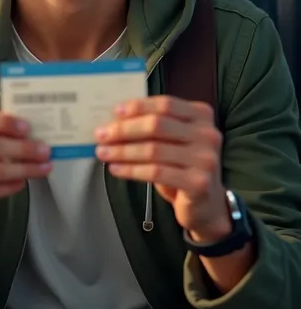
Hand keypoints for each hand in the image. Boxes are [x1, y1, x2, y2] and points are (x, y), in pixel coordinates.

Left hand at [94, 96, 229, 239]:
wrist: (207, 204)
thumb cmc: (183, 165)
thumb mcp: (174, 139)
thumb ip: (154, 125)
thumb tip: (115, 119)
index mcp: (201, 114)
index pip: (165, 104)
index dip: (138, 107)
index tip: (115, 111)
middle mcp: (207, 134)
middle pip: (157, 125)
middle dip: (124, 129)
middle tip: (101, 134)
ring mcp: (205, 159)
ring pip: (153, 150)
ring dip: (122, 151)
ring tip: (103, 152)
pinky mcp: (198, 183)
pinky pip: (156, 172)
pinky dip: (131, 170)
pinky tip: (116, 168)